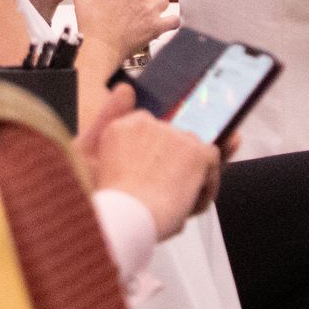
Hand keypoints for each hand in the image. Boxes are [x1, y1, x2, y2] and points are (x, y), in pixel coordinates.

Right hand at [73, 0, 171, 60]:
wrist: (101, 48)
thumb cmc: (93, 28)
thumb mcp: (82, 4)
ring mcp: (150, 11)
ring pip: (165, 0)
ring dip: (159, 3)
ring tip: (152, 9)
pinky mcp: (156, 27)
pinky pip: (174, 20)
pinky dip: (171, 22)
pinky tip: (165, 23)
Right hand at [79, 83, 220, 239]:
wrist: (123, 219)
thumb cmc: (110, 202)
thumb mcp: (95, 161)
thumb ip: (115, 124)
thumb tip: (125, 89)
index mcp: (121, 126)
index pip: (150, 130)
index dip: (157, 154)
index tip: (154, 172)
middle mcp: (148, 123)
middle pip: (174, 140)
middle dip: (174, 166)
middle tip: (162, 194)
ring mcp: (174, 135)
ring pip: (194, 152)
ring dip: (190, 176)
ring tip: (174, 203)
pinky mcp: (196, 151)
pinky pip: (213, 163)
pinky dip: (206, 187)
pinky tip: (188, 204)